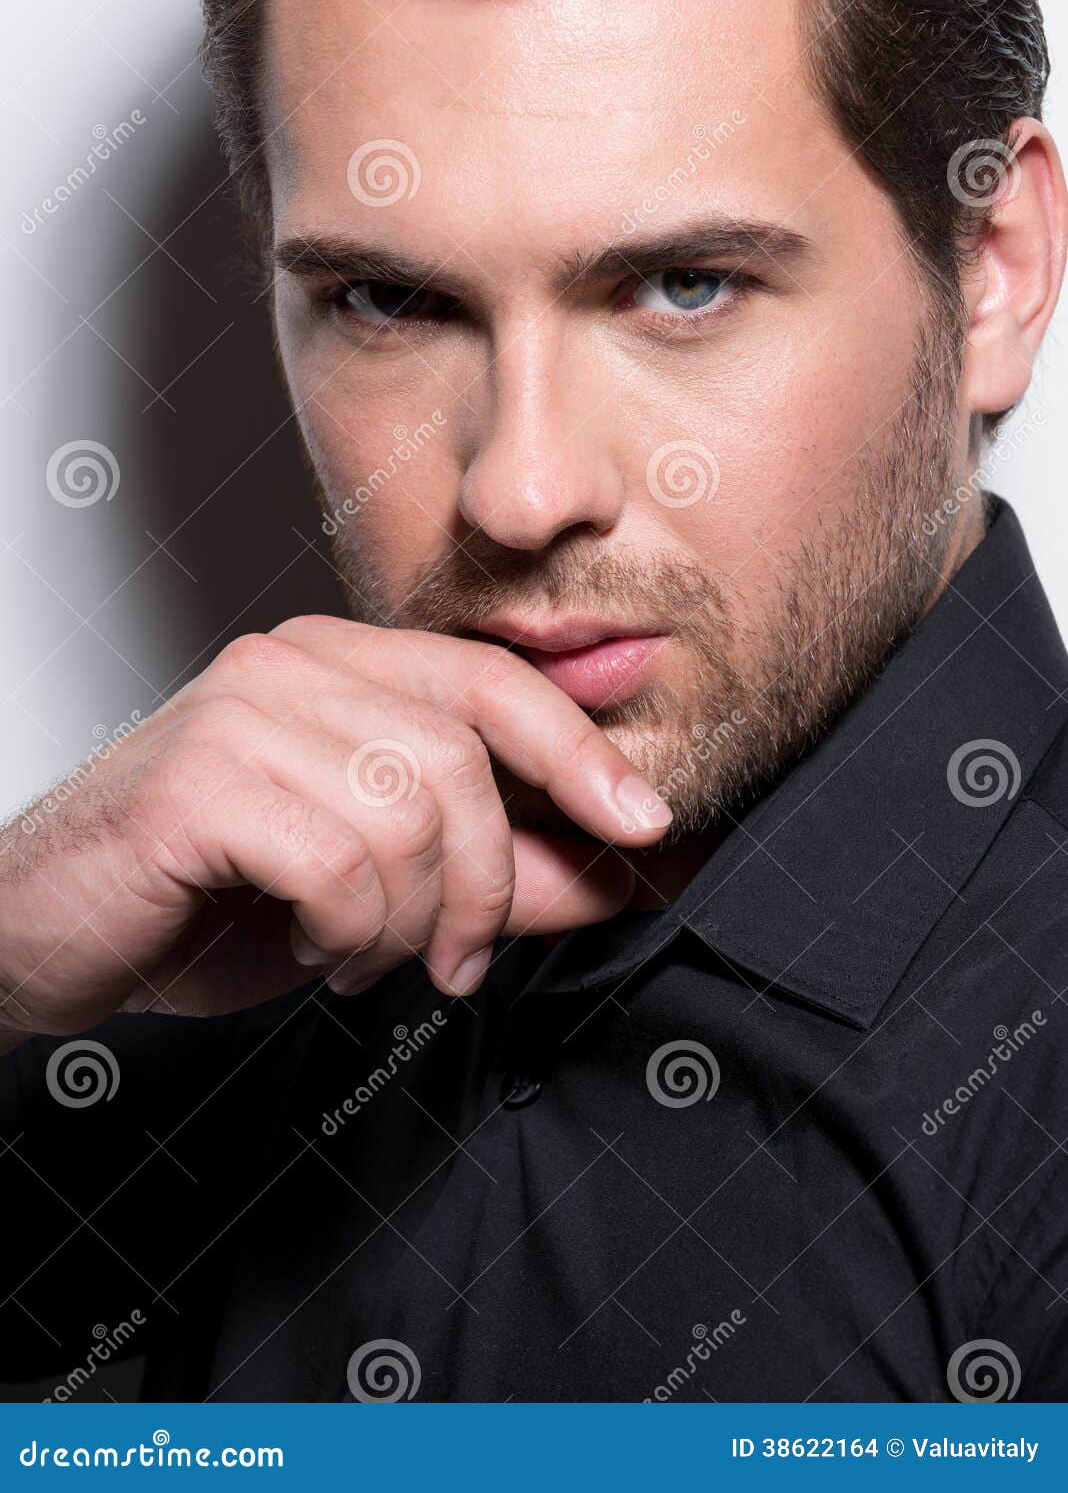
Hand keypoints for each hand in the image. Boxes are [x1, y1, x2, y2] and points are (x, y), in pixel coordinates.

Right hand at [0, 616, 671, 1038]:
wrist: (43, 936)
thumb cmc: (202, 901)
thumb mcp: (377, 888)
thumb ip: (492, 869)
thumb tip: (616, 867)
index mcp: (339, 665)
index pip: (493, 684)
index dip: (582, 755)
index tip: (646, 827)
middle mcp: (291, 665)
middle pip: (461, 760)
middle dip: (486, 884)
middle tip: (453, 962)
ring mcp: (238, 712)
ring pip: (407, 816)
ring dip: (407, 923)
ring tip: (358, 955)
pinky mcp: (194, 781)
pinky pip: (338, 862)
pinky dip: (346, 932)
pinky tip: (309, 946)